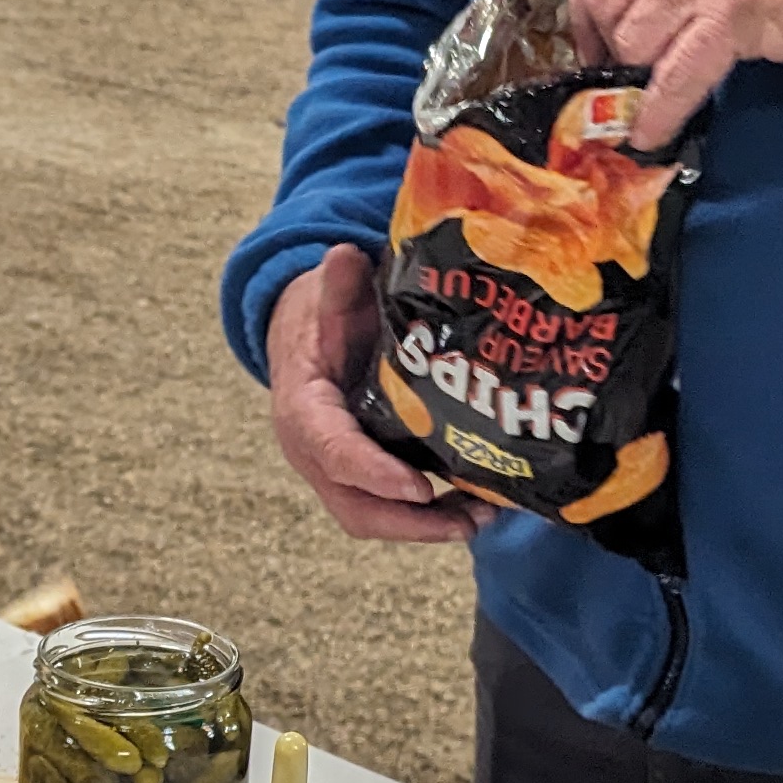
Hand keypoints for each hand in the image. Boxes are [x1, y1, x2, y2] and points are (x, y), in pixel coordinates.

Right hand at [267, 244, 492, 544]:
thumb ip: (337, 285)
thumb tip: (343, 256)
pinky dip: (428, 514)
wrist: (300, 334)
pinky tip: (474, 505)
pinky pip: (388, 508)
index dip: (375, 473)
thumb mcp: (325, 297)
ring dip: (426, 526)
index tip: (419, 487)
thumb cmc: (318, 316)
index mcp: (302, 408)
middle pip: (355, 506)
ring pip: (372, 516)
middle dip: (411, 522)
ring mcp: (336, 469)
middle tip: (469, 520)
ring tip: (482, 517)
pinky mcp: (360, 474)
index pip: (334, 451)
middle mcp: (313, 451)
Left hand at [570, 0, 782, 145]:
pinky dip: (657, 112)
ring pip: (632, 38)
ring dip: (632, 82)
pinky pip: (674, 74)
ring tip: (642, 108)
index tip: (596, 41)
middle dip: (601, 49)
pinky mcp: (736, 13)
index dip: (587, 8)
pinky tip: (654, 135)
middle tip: (615, 82)